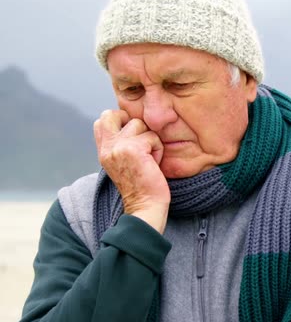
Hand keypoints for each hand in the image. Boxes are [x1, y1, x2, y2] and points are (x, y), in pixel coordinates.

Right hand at [94, 110, 169, 233]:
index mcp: (103, 151)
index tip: (132, 138)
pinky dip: (158, 149)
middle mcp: (107, 147)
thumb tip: (130, 124)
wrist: (145, 207)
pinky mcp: (134, 149)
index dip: (119, 121)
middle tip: (141, 141)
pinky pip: (153, 137)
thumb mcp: (122, 163)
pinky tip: (154, 164)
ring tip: (149, 158)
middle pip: (112, 114)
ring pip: (139, 124)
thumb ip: (120, 145)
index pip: (102, 121)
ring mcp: (118, 147)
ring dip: (150, 139)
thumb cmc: (140, 186)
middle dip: (131, 121)